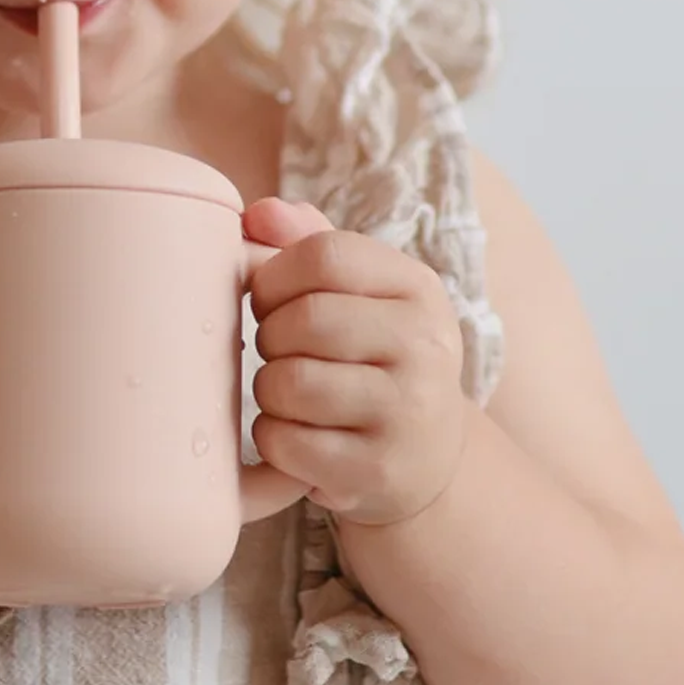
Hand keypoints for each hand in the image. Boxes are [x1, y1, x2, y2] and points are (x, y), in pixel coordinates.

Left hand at [244, 199, 467, 526]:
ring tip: (288, 393)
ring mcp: (406, 412)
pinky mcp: (377, 469)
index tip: (270, 299)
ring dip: (268, 389)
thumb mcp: (362, 294)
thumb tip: (256, 215)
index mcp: (418, 288)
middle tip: (280, 352)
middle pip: (304, 320)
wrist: (427, 457)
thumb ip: (306, 242)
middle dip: (269, 336)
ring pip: (289, 382)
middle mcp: (425, 346)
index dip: (274, 276)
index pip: (324, 254)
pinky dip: (272, 437)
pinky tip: (294, 434)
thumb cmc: (375, 358)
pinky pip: (285, 442)